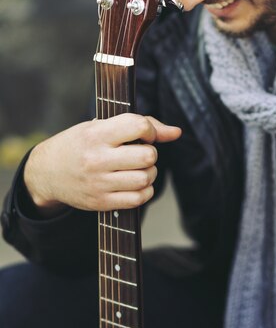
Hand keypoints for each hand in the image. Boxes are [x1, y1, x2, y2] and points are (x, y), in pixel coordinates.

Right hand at [23, 114, 180, 213]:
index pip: (138, 126)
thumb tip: (176, 132)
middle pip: (147, 156)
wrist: (47, 172)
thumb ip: (139, 124)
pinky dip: (144, 191)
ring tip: (138, 169)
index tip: (142, 135)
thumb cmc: (80, 144)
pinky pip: (138, 199)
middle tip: (140, 154)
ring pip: (145, 178)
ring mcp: (98, 183)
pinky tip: (135, 184)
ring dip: (149, 173)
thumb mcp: (101, 126)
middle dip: (150, 154)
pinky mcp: (101, 202)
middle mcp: (97, 159)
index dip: (149, 130)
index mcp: (96, 134)